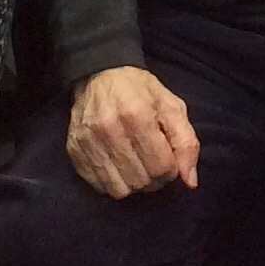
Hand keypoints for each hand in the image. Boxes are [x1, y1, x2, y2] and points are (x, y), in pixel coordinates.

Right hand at [66, 65, 197, 198]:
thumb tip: (190, 182)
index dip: (171, 169)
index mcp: (138, 116)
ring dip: (133, 183)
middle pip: (141, 182)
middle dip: (153, 178)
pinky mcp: (74, 152)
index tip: (167, 157)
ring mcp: (89, 143)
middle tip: (152, 161)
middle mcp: (110, 131)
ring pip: (120, 190)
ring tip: (135, 165)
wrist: (99, 75)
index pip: (162, 168)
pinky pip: (99, 187)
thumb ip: (186, 143)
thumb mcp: (172, 107)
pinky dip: (112, 182)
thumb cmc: (141, 91)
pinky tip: (118, 165)